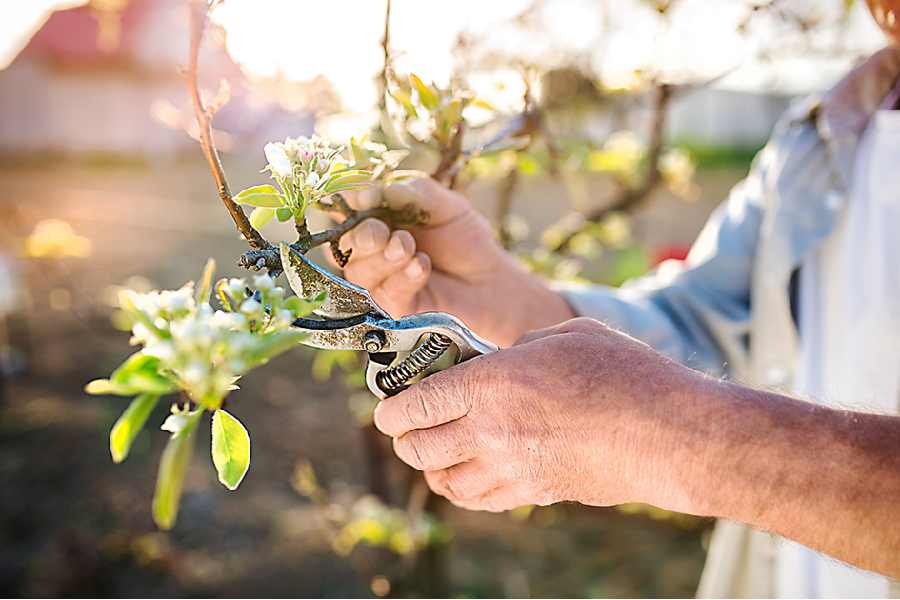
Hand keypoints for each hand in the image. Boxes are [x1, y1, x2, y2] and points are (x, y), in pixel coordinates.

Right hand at [338, 173, 573, 345]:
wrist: (491, 279)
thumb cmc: (466, 239)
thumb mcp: (445, 205)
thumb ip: (412, 192)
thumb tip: (375, 191)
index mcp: (378, 219)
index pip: (346, 210)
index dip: (347, 204)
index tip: (361, 198)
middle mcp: (371, 252)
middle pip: (346, 245)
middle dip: (362, 236)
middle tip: (383, 232)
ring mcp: (379, 283)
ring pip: (359, 271)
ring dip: (383, 258)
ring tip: (410, 248)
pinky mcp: (393, 309)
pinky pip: (384, 293)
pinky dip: (402, 277)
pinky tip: (422, 267)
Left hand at [372, 318, 711, 512]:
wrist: (669, 434)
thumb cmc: (624, 373)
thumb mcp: (565, 334)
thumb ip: (520, 345)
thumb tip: (502, 357)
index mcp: (491, 383)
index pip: (416, 404)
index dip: (392, 409)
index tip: (386, 409)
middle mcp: (490, 431)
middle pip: (419, 447)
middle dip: (404, 438)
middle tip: (406, 427)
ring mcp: (511, 468)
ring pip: (443, 481)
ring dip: (430, 467)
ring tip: (434, 452)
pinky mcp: (535, 493)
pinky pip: (479, 500)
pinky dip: (461, 489)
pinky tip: (466, 476)